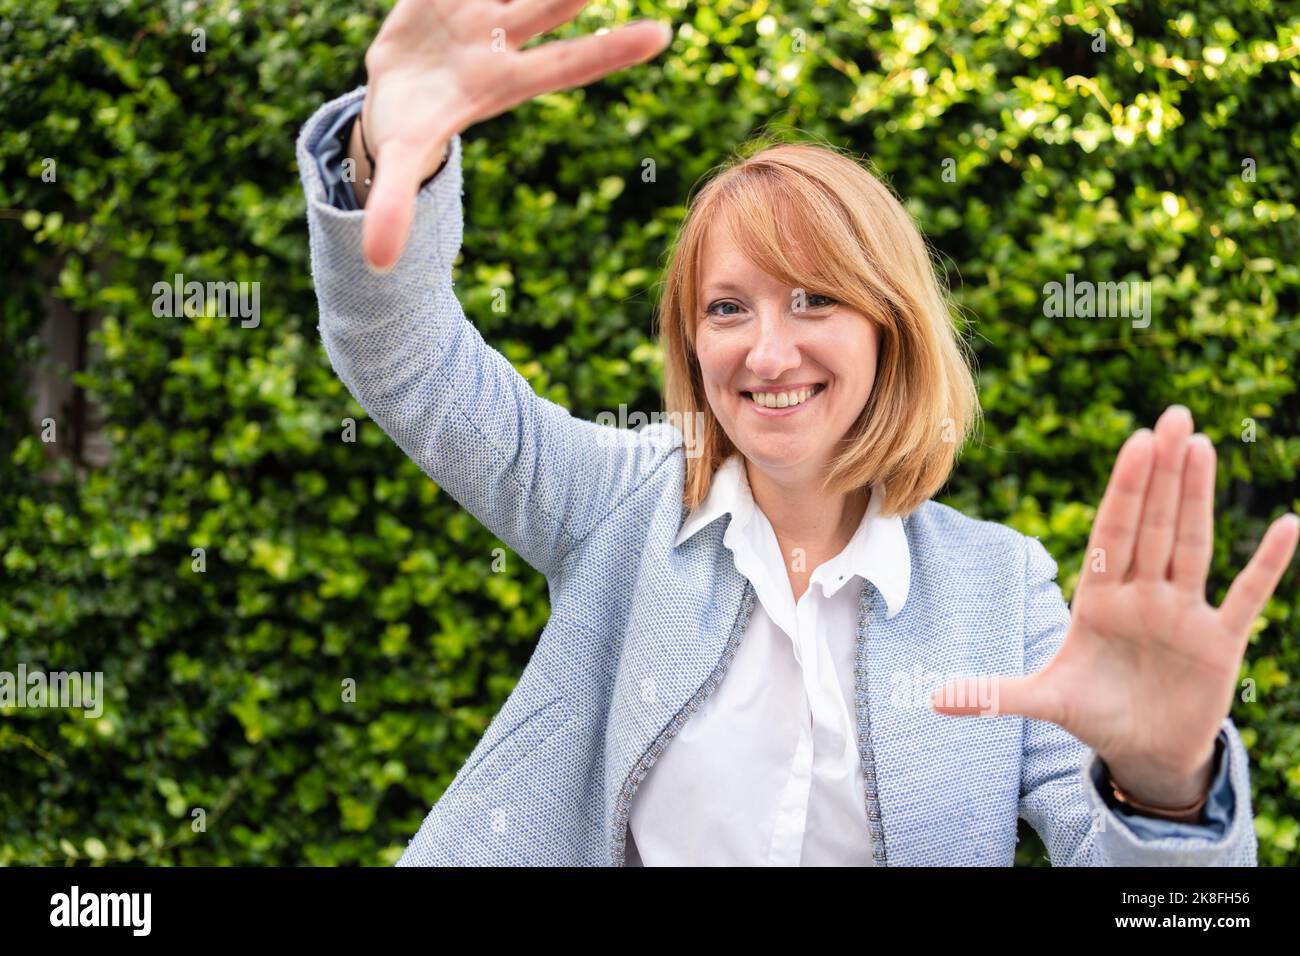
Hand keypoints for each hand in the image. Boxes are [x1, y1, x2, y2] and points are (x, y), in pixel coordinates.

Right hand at [357, 0, 671, 270]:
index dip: (607, 52)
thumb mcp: (403, 162)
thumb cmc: (413, 124)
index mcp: (502, 79)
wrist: (396, 83)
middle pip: (550, 0)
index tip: (664, 35)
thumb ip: (394, 206)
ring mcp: (480, 1)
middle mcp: (503, 32)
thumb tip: (378, 264)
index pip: (565, 65)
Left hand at [932, 405, 1299, 807]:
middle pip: (1152, 524)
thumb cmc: (1094, 713)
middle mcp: (1143, 596)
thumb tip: (931, 701)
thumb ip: (993, 694)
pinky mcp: (1220, 642)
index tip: (1135, 442)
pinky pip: (1247, 595)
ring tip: (1202, 447)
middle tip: (1174, 416)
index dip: (1123, 490)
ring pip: (1191, 545)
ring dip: (1198, 498)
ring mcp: (1183, 614)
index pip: (1111, 533)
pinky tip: (1287, 525)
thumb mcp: (1043, 701)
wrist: (1143, 752)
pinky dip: (1267, 565)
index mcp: (1099, 599)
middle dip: (1161, 473)